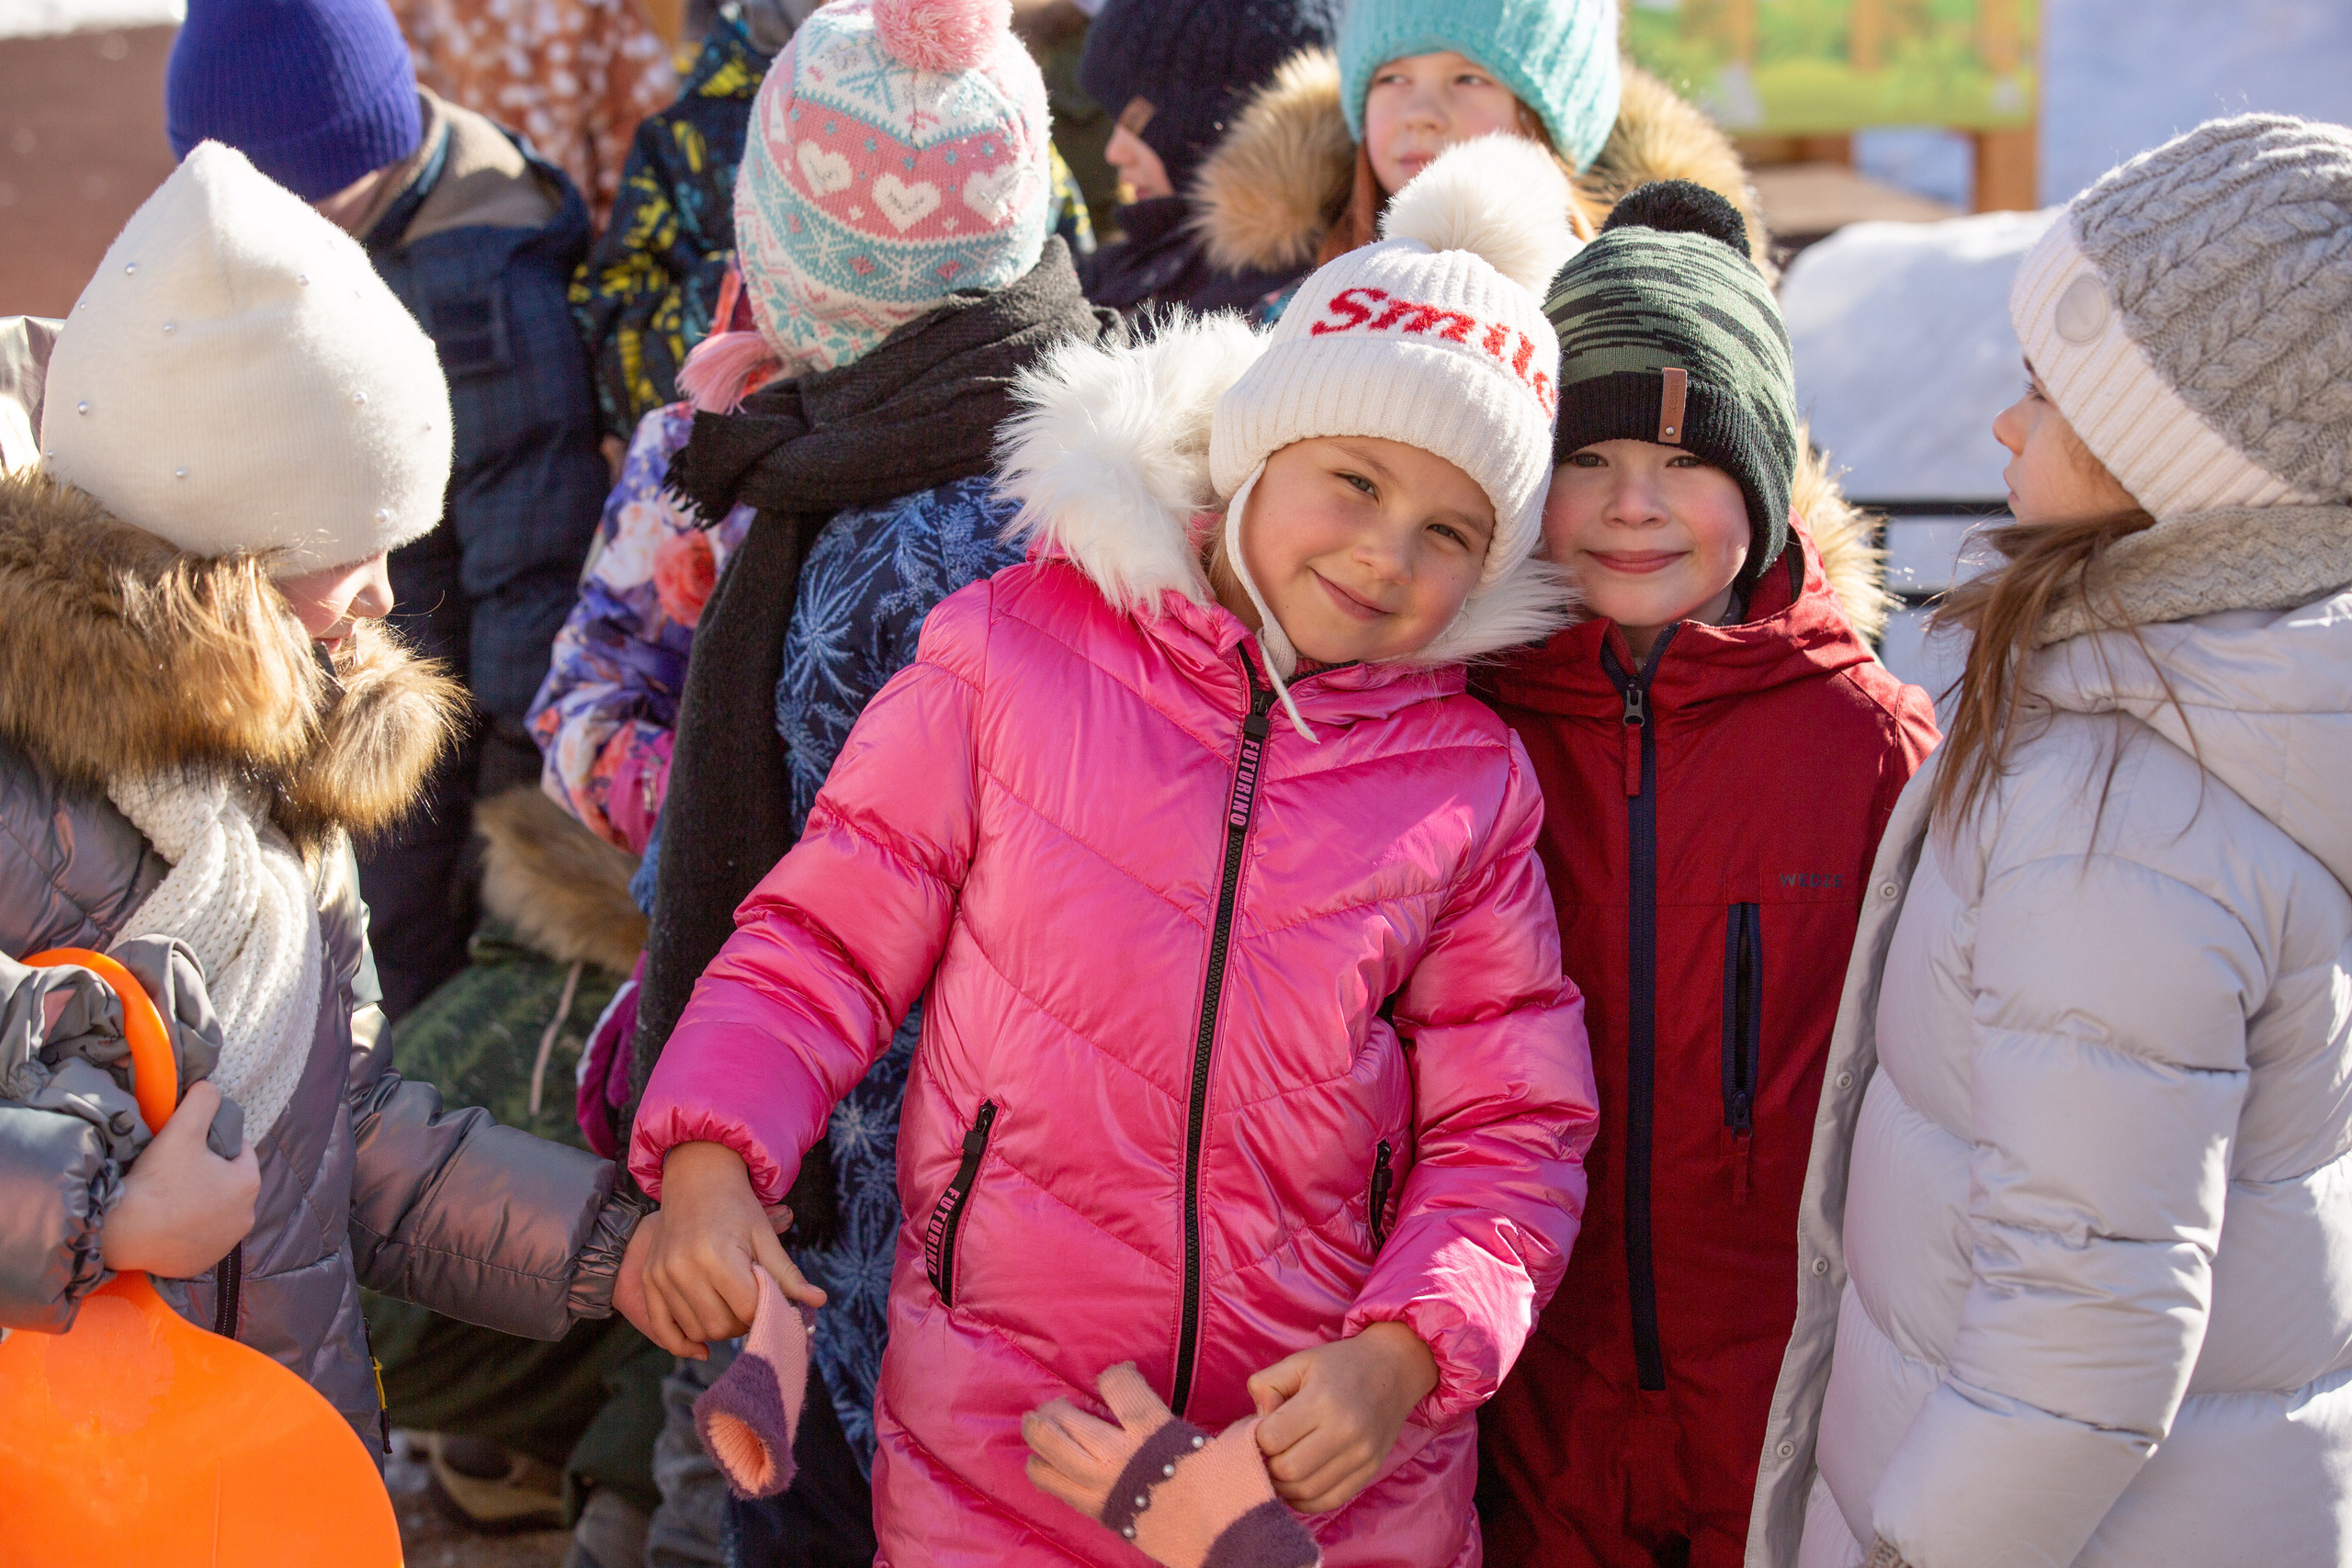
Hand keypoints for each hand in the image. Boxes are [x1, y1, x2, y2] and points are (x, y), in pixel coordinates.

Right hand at [99, 1081, 259, 1277]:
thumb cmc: (156, 1181)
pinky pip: (199, 1236)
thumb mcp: (182, 1129)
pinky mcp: (202, 1263)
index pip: (239, 1151)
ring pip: (214, 1209)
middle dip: (208, 1172)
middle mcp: (246, 1216)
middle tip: (176, 1167)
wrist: (123, 1234)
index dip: (215, 1141)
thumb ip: (203, 1100)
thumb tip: (211, 1087)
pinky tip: (166, 1218)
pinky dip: (187, 1226)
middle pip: (227, 1181)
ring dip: (199, 1200)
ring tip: (169, 1192)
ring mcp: (225, 1243)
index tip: (191, 1143)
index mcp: (248, 1183)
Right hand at [632, 1141, 822, 1358]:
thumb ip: (788, 1274)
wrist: (696, 1180)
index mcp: (718, 1256)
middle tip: (749, 1303)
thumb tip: (819, 1301)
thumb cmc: (736, 1207)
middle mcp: (684, 1268)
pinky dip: (682, 1343)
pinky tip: (701, 1348)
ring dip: (718, 1330)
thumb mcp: (765, 1236)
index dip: (763, 1310)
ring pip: (696, 1330)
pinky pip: (662, 1329)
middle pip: (720, 1326)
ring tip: (729, 1306)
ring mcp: (662, 1276)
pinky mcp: (650, 1280)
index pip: (747, 1309)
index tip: (768, 1298)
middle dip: (742, 1323)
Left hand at [1246, 1321, 1437, 1514]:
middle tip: (1268, 1452)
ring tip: (1279, 1467)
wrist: (1394, 1369)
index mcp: (1323, 1400)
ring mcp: (1361, 1456)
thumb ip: (1266, 1385)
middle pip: (1287, 1471)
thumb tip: (1255, 1423)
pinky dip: (1306, 1501)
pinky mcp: (1370, 1471)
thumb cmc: (1341, 1364)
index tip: (1261, 1429)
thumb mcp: (1299, 1361)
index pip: (1272, 1439)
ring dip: (1283, 1487)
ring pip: (1306, 1492)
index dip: (1257, 1437)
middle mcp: (1345, 1432)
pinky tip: (1297, 1484)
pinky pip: (1330, 1501)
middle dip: (1268, 1464)